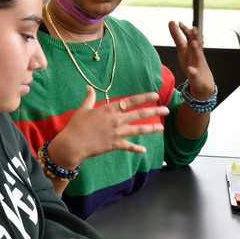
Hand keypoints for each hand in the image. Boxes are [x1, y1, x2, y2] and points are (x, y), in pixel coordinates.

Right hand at [46, 87, 169, 169]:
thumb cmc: (76, 125)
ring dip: (151, 128)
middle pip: (139, 114)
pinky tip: (144, 150)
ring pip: (138, 130)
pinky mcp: (115, 144)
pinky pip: (128, 146)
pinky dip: (136, 148)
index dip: (144, 97)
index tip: (155, 95)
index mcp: (109, 109)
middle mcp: (116, 120)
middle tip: (166, 109)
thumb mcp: (83, 109)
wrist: (72, 144)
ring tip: (161, 128)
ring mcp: (117, 133)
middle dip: (154, 111)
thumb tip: (89, 88)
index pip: (130, 101)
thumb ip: (89, 98)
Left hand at [168, 21, 214, 98]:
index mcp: (192, 48)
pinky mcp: (196, 75)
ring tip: (194, 43)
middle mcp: (197, 54)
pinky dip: (192, 71)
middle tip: (193, 28)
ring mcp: (198, 64)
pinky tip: (189, 70)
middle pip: (196, 44)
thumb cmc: (192, 61)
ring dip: (196, 50)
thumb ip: (177, 36)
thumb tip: (172, 22)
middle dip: (195, 36)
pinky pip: (194, 73)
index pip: (189, 37)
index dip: (185, 30)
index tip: (179, 22)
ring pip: (198, 56)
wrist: (203, 80)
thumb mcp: (183, 48)